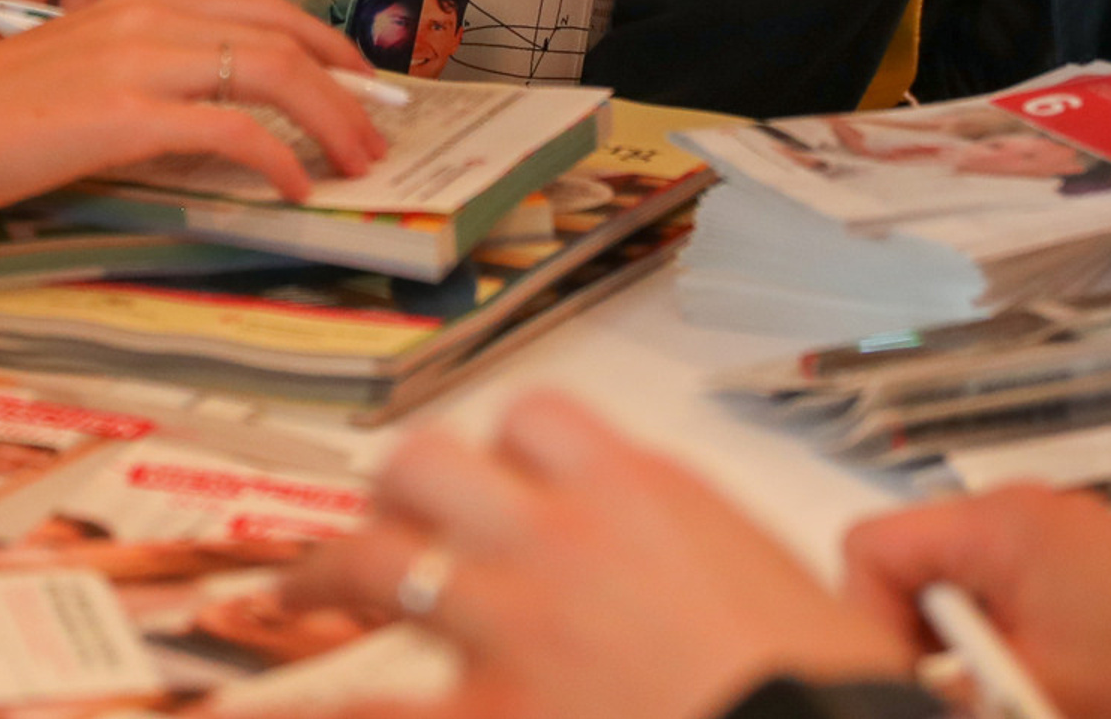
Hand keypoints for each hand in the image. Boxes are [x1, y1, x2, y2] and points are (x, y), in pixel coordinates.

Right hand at [0, 0, 386, 218]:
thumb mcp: (76, 79)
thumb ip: (141, 84)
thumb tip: (209, 122)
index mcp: (133, 2)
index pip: (253, 7)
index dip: (319, 39)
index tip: (357, 78)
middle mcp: (141, 16)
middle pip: (275, 32)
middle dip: (342, 79)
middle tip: (379, 127)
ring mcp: (132, 60)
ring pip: (265, 70)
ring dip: (328, 117)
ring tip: (357, 162)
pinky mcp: (119, 114)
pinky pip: (225, 128)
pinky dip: (275, 154)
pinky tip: (294, 186)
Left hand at [283, 392, 907, 718]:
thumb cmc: (829, 694)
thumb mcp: (804, 592)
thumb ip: (720, 561)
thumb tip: (721, 572)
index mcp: (637, 494)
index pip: (535, 421)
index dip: (512, 450)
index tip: (505, 475)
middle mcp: (557, 541)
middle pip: (428, 466)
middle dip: (397, 493)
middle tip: (382, 520)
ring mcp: (509, 628)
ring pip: (376, 560)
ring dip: (325, 573)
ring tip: (292, 590)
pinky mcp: (489, 718)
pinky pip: (375, 706)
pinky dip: (324, 708)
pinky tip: (281, 705)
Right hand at [842, 484, 1110, 718]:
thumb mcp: (1031, 684)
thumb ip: (952, 682)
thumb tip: (908, 687)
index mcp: (989, 523)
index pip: (870, 548)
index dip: (870, 619)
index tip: (898, 675)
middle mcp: (1013, 507)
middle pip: (912, 560)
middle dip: (924, 632)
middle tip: (957, 690)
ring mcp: (1049, 525)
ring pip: (957, 576)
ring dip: (969, 635)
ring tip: (1015, 686)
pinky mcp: (1080, 552)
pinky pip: (1004, 581)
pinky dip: (1008, 626)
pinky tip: (1046, 672)